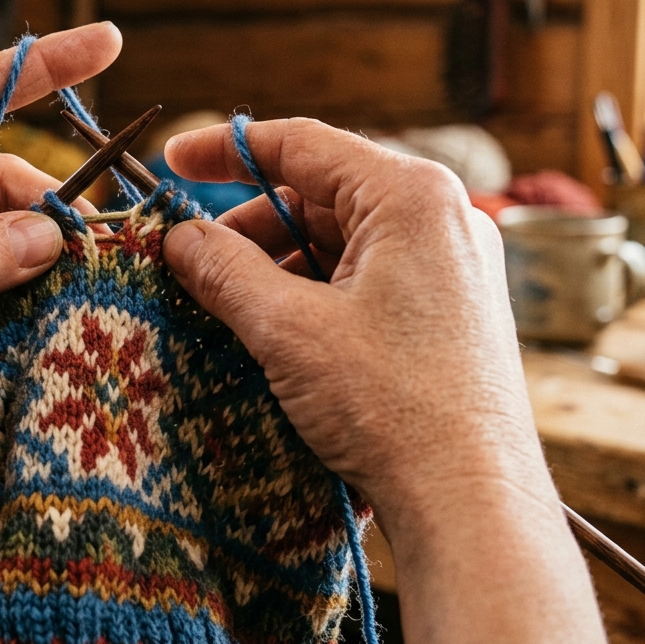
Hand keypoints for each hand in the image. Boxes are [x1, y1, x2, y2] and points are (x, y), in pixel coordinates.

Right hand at [160, 119, 603, 643]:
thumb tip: (177, 238)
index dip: (227, 149)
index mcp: (411, 197)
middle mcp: (442, 218)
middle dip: (250, 225)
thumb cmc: (393, 407)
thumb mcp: (288, 329)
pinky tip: (276, 331)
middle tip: (190, 259)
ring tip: (227, 305)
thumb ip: (224, 270)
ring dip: (279, 265)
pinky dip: (316, 292)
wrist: (471, 500)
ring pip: (342, 240)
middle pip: (321, 194)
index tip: (173, 161)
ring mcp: (453, 266)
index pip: (302, 144)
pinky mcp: (451, 311)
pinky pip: (368, 277)